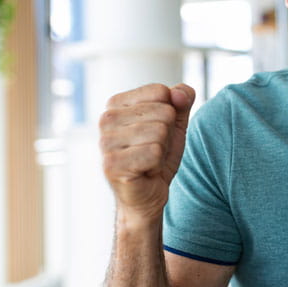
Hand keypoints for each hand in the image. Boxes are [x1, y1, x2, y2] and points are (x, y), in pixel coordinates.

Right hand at [100, 83, 194, 226]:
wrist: (147, 195)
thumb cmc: (158, 156)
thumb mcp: (175, 122)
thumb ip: (182, 98)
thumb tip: (180, 93)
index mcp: (116, 104)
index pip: (160, 91)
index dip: (169, 114)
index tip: (156, 132)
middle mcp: (106, 119)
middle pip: (164, 112)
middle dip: (168, 135)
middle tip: (154, 151)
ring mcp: (105, 142)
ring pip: (160, 132)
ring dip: (163, 150)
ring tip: (149, 160)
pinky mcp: (111, 164)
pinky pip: (154, 152)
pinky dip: (157, 164)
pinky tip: (145, 171)